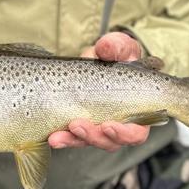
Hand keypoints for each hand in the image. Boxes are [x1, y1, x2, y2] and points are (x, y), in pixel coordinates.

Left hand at [48, 32, 149, 151]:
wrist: (96, 57)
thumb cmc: (116, 55)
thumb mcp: (119, 46)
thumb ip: (117, 46)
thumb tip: (106, 47)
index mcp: (137, 110)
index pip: (136, 132)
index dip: (125, 134)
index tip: (109, 125)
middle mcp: (119, 123)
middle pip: (110, 142)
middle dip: (94, 137)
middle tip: (78, 125)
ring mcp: (98, 125)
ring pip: (89, 141)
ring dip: (74, 140)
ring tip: (59, 135)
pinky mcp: (80, 124)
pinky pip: (72, 136)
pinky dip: (63, 138)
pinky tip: (52, 137)